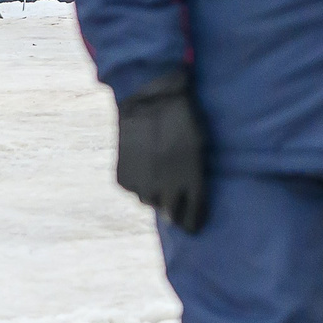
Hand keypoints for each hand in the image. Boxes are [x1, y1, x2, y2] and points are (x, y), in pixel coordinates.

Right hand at [114, 69, 209, 232]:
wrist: (149, 97)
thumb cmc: (183, 117)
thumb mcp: (199, 145)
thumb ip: (195, 174)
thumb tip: (187, 199)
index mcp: (191, 180)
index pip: (193, 217)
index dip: (194, 223)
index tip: (193, 224)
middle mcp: (166, 187)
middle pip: (171, 215)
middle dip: (175, 211)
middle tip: (174, 201)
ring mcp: (142, 184)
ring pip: (149, 202)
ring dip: (154, 193)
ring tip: (156, 172)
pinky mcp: (123, 179)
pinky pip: (132, 189)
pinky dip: (136, 181)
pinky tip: (141, 162)